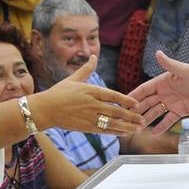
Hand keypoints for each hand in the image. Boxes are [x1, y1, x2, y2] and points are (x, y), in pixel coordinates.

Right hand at [28, 57, 144, 135]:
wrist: (45, 109)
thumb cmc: (58, 93)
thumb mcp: (73, 79)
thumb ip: (87, 69)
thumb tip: (93, 55)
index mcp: (91, 90)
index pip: (113, 96)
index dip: (127, 100)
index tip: (137, 104)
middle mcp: (92, 104)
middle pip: (115, 111)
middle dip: (131, 116)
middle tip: (143, 119)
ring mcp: (88, 116)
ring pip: (112, 122)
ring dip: (127, 126)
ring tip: (138, 128)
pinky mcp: (85, 127)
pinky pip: (103, 130)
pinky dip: (115, 132)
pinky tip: (125, 133)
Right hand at [129, 51, 188, 135]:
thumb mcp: (184, 71)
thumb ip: (170, 64)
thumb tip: (158, 53)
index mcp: (163, 82)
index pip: (144, 89)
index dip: (134, 96)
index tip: (123, 103)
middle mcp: (165, 92)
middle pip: (147, 103)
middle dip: (137, 111)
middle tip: (127, 120)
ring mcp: (172, 102)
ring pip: (155, 112)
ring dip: (147, 120)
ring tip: (137, 129)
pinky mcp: (180, 111)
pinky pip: (168, 120)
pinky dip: (161, 126)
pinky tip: (154, 133)